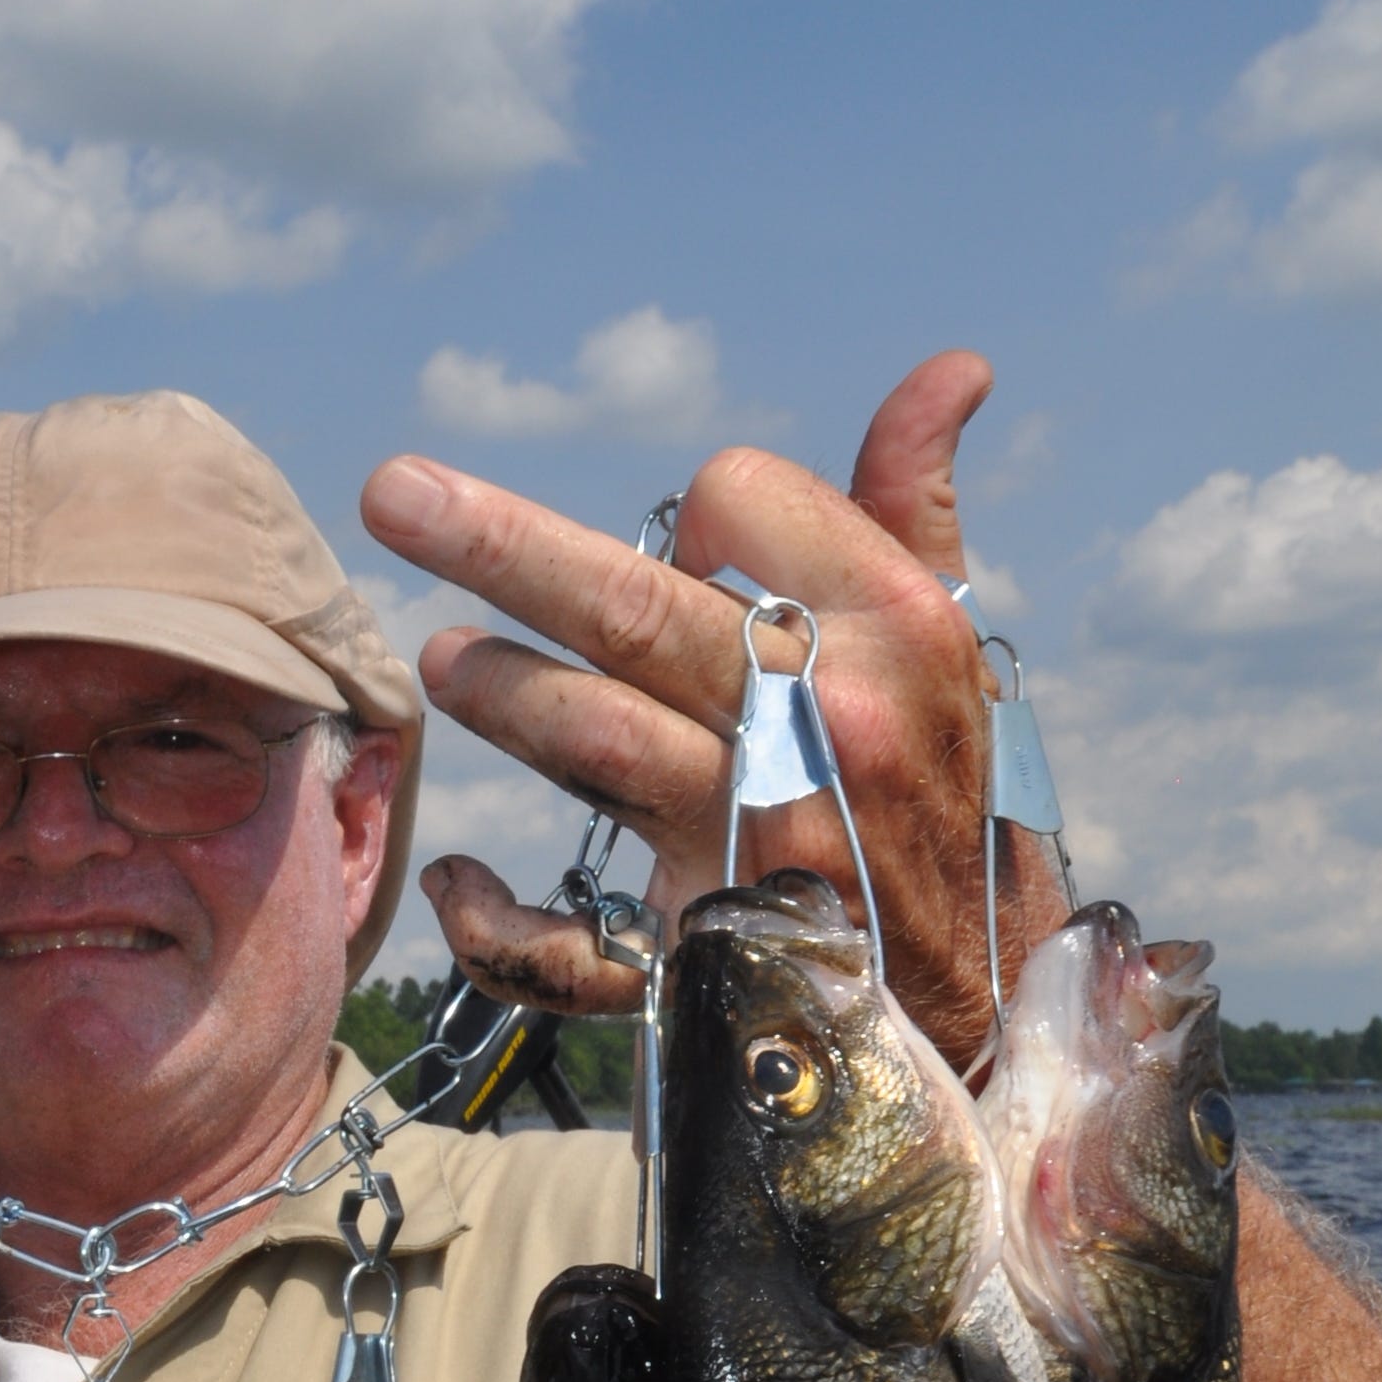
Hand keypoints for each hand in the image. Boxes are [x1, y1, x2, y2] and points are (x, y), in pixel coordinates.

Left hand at [360, 353, 1058, 1069]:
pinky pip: (573, 947)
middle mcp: (825, 728)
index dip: (692, 515)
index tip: (688, 552)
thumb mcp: (951, 655)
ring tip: (443, 661)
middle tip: (393, 494)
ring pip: (593, 740)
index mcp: (895, 632)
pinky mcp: (704, 956)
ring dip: (502, 692)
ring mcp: (757, 845)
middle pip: (633, 608)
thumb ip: (914, 510)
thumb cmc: (946, 805)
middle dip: (499, 544)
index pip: (739, 503)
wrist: (988, 1009)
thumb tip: (950, 371)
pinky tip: (457, 881)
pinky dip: (495, 923)